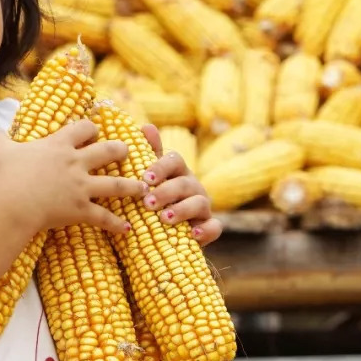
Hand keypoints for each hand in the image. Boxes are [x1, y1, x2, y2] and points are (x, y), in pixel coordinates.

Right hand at [0, 121, 145, 235]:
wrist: (12, 201)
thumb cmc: (6, 174)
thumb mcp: (1, 150)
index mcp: (59, 145)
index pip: (83, 128)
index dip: (91, 128)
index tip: (95, 131)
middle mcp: (76, 163)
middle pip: (108, 151)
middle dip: (120, 150)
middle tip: (126, 151)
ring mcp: (82, 186)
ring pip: (116, 184)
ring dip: (131, 186)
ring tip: (143, 187)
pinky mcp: (81, 209)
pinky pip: (104, 218)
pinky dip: (116, 225)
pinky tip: (127, 229)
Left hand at [140, 124, 221, 245]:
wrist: (159, 233)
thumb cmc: (152, 197)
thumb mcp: (148, 178)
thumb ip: (146, 154)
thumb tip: (146, 126)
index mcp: (177, 171)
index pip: (174, 160)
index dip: (161, 167)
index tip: (146, 178)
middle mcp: (193, 186)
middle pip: (185, 183)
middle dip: (167, 192)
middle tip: (148, 202)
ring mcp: (203, 206)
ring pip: (200, 203)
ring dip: (182, 210)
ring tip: (165, 218)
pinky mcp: (208, 227)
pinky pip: (214, 227)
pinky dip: (206, 230)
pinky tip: (193, 235)